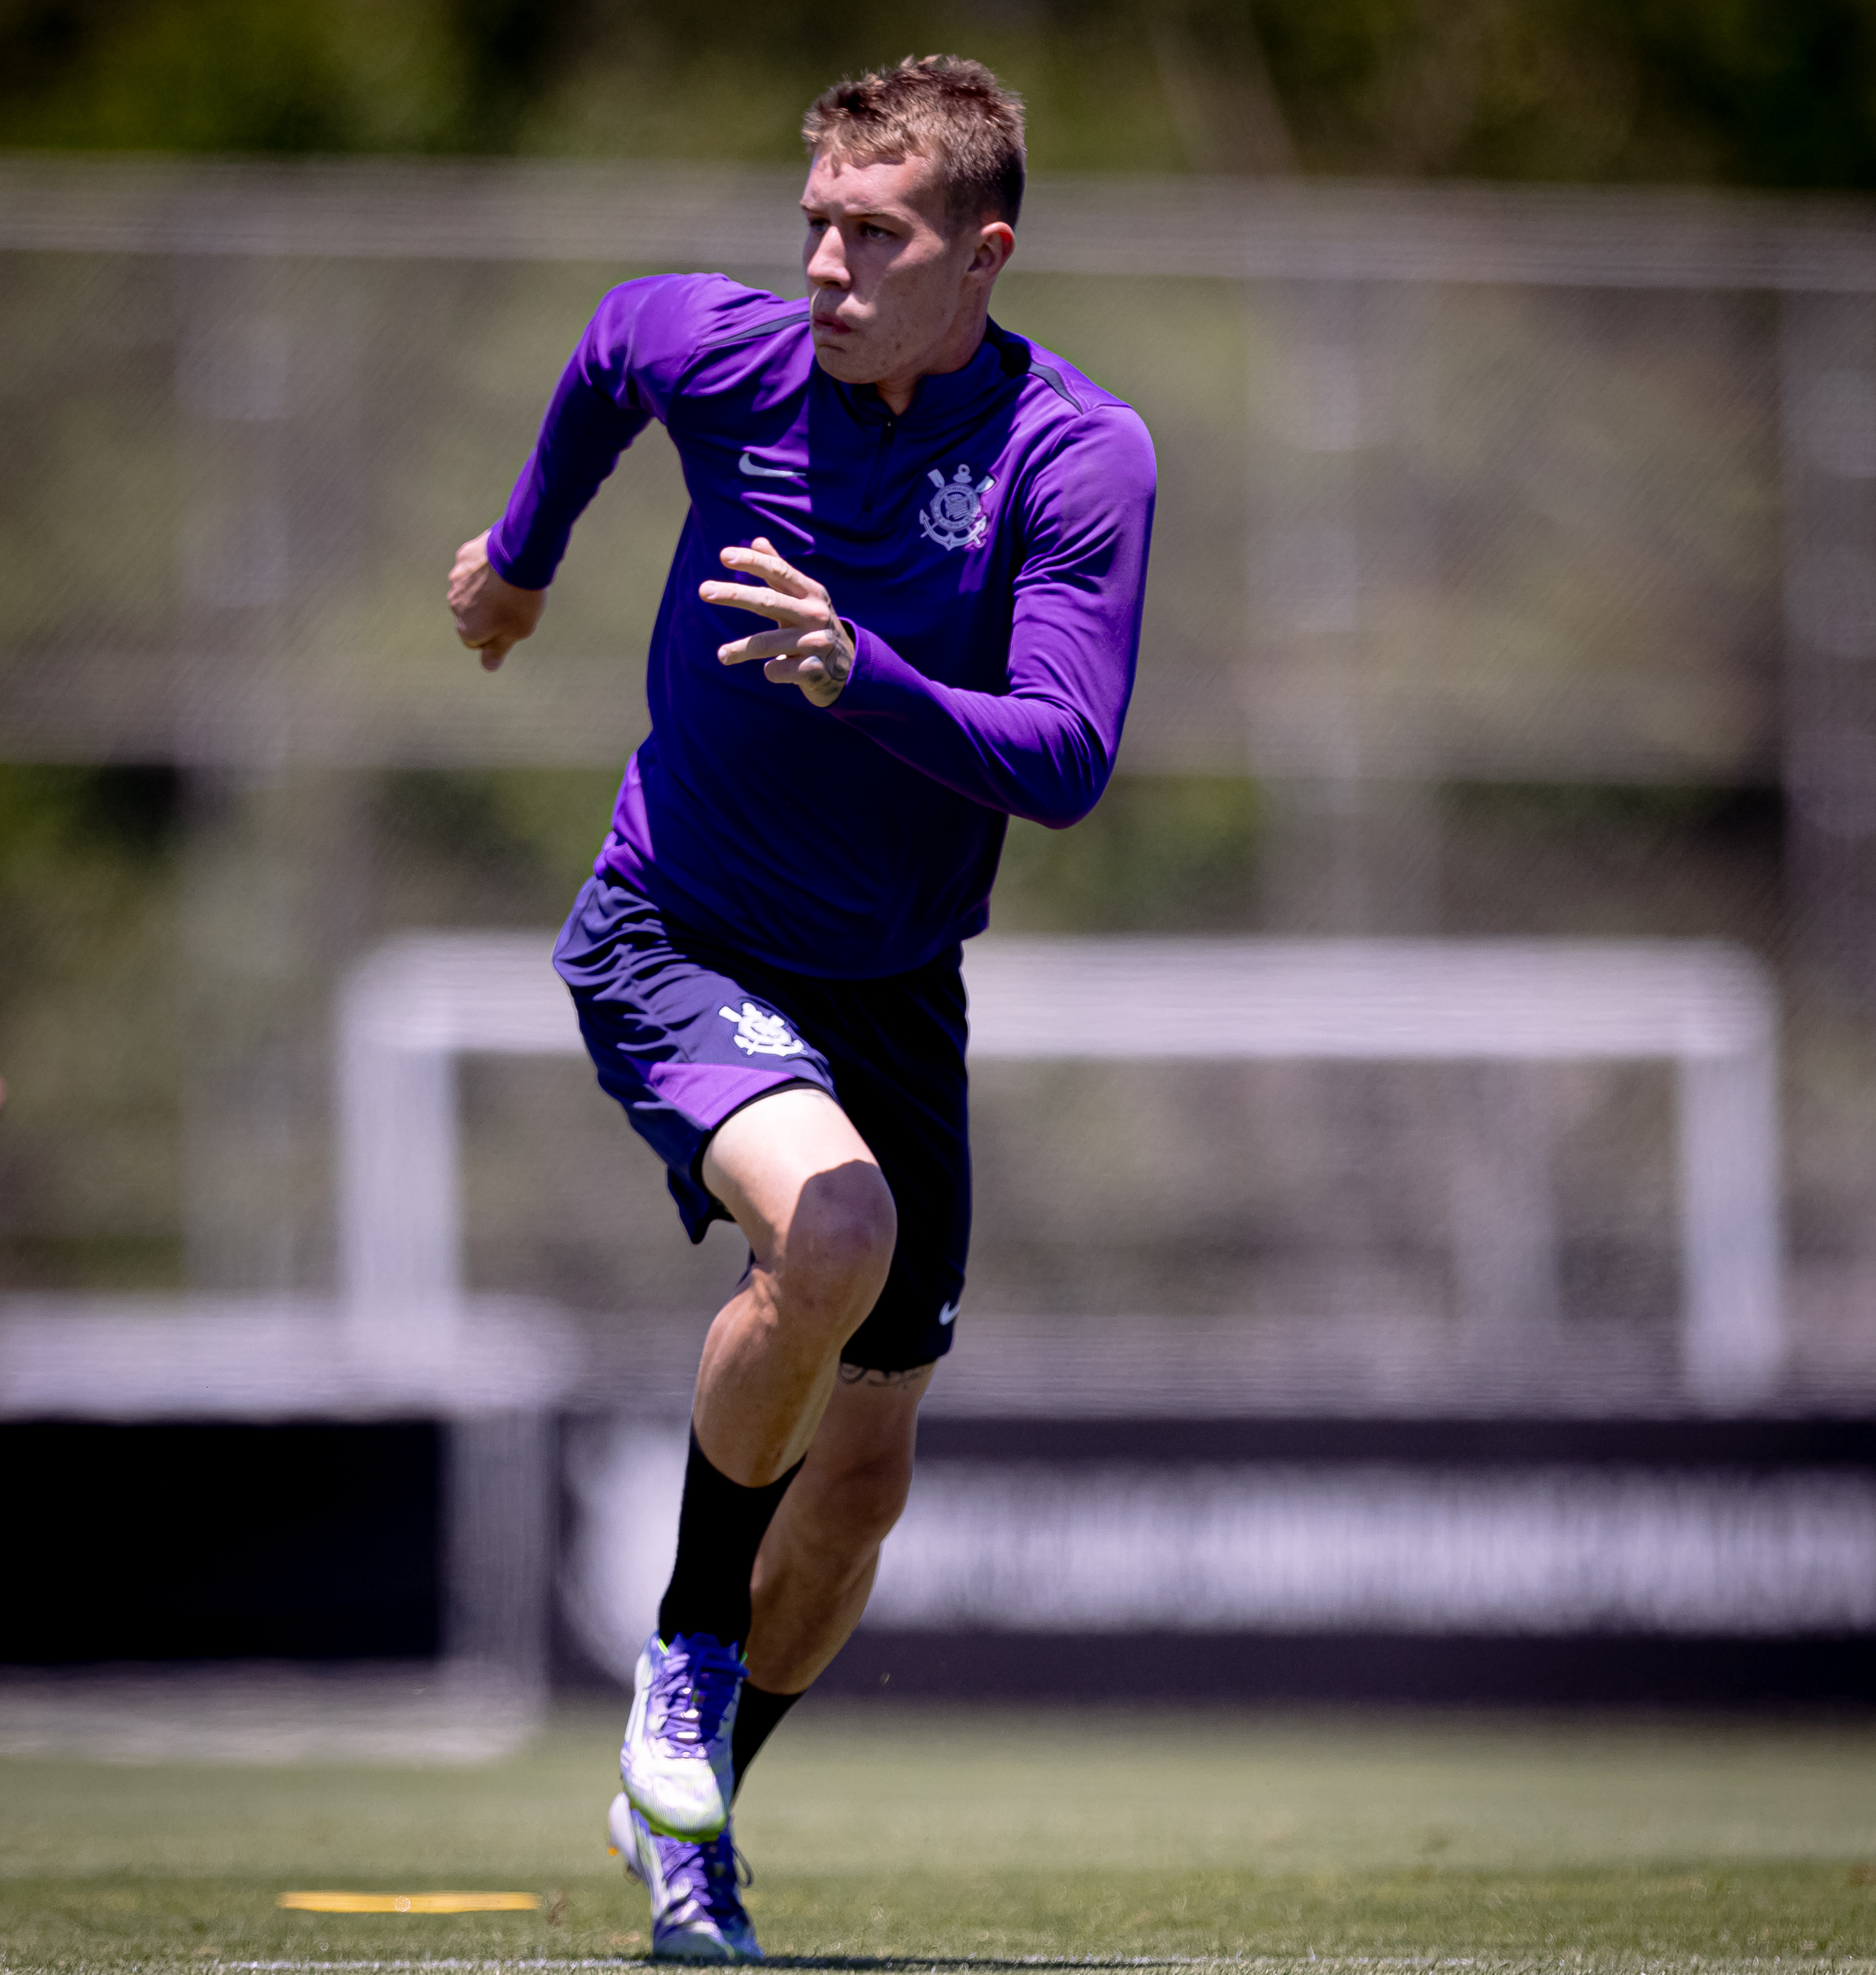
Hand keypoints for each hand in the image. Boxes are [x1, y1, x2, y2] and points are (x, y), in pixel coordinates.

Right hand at [449, 529, 545, 671]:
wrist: (518, 556)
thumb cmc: (520, 600)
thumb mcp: (516, 632)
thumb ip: (498, 650)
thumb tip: (488, 666)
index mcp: (467, 629)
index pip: (475, 642)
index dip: (495, 636)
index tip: (510, 624)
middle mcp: (454, 606)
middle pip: (471, 615)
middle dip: (487, 612)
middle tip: (512, 603)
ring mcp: (456, 580)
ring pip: (470, 590)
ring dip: (485, 590)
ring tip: (509, 583)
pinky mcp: (463, 557)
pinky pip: (473, 568)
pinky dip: (484, 568)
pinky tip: (501, 565)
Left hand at [702, 537, 855, 707]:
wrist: (849, 667)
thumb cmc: (814, 625)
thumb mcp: (803, 597)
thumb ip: (779, 571)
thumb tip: (757, 540)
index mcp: (810, 592)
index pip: (778, 571)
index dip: (752, 562)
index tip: (723, 555)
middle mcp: (814, 614)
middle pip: (768, 601)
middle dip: (734, 594)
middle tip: (703, 590)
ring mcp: (817, 642)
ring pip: (768, 643)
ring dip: (741, 649)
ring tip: (721, 655)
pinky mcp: (815, 670)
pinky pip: (779, 669)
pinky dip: (771, 670)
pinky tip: (772, 669)